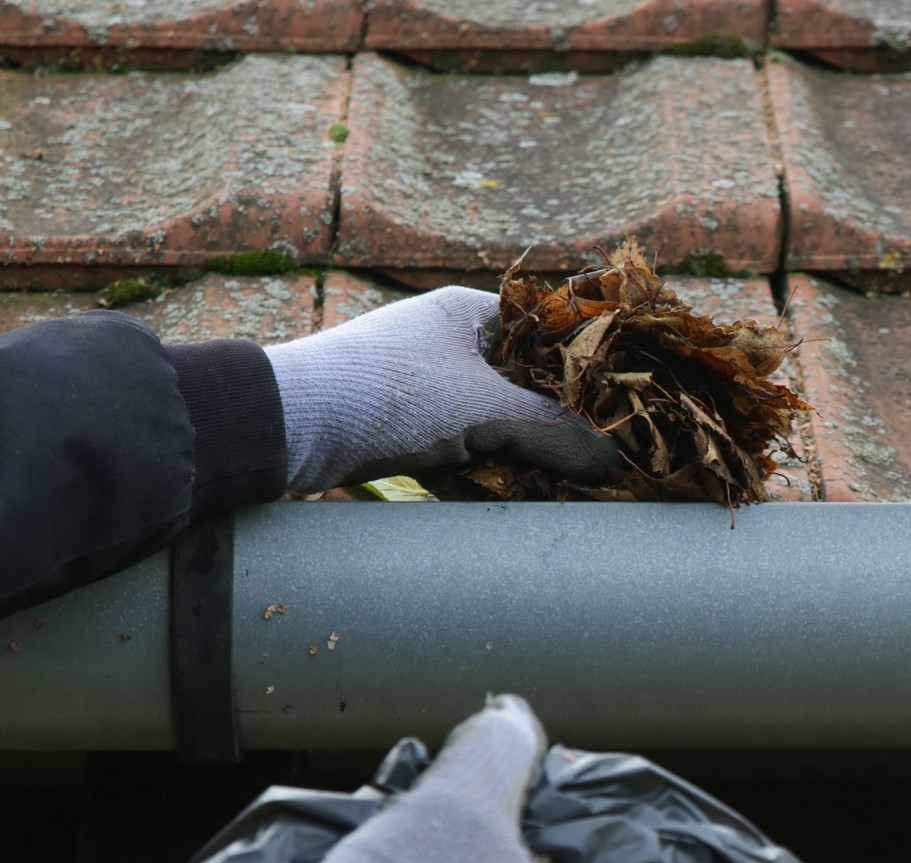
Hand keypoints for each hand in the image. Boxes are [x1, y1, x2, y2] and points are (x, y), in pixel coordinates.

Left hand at [264, 287, 622, 492]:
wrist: (287, 426)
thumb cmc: (389, 395)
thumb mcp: (482, 412)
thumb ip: (551, 432)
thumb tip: (612, 459)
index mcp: (467, 313)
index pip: (546, 329)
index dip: (586, 364)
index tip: (623, 400)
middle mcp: (444, 342)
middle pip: (522, 383)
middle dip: (557, 423)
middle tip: (601, 455)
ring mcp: (420, 387)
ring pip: (490, 422)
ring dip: (521, 455)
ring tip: (566, 485)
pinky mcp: (398, 430)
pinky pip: (457, 452)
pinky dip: (482, 475)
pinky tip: (512, 501)